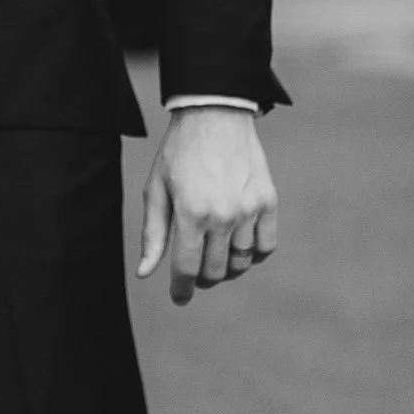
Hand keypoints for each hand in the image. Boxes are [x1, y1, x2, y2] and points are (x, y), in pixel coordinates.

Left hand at [138, 107, 277, 307]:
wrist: (214, 115)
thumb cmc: (179, 153)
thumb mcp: (156, 190)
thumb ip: (153, 235)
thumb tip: (146, 273)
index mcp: (191, 213)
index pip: (186, 269)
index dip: (181, 289)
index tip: (179, 297)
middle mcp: (223, 215)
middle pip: (215, 272)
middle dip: (201, 280)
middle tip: (193, 273)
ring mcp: (249, 210)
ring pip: (240, 263)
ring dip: (225, 269)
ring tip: (213, 258)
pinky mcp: (268, 202)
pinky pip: (265, 247)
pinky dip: (253, 256)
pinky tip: (239, 249)